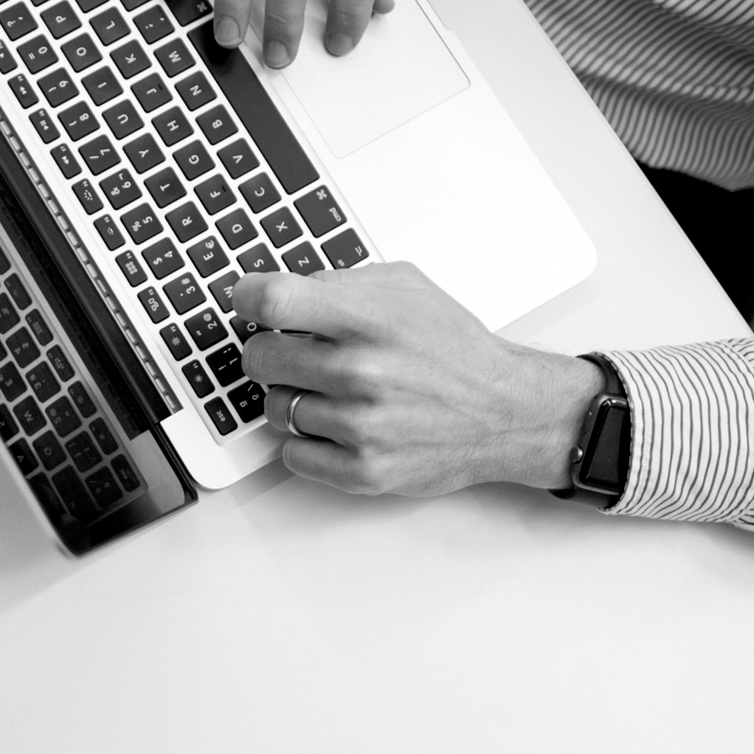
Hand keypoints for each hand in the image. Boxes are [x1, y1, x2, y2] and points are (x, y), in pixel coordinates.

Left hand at [236, 262, 603, 496]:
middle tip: (297, 351)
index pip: (272, 302)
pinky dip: (307, 440)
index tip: (248, 300)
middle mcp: (360, 372)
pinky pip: (292, 454)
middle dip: (271, 350)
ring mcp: (359, 426)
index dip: (247, 297)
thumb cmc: (456, 350)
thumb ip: (342, 282)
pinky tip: (337, 424)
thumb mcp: (408, 288)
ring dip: (295, 397)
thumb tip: (282, 289)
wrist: (506, 412)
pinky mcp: (362, 470)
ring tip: (334, 391)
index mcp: (369, 319)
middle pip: (258, 357)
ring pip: (274, 407)